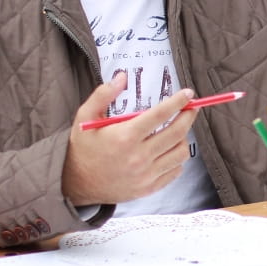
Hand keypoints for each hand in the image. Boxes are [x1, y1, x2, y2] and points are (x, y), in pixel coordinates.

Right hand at [61, 72, 198, 205]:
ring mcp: (145, 175)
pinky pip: (175, 171)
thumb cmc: (82, 147)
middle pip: (177, 133)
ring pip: (180, 153)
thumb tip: (122, 77)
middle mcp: (138, 157)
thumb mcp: (85, 116)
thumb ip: (103, 94)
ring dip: (183, 138)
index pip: (160, 115)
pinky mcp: (148, 188)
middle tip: (192, 107)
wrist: (75, 183)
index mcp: (125, 136)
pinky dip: (177, 159)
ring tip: (176, 130)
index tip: (188, 93)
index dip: (178, 102)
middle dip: (189, 116)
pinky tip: (169, 150)